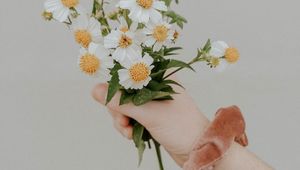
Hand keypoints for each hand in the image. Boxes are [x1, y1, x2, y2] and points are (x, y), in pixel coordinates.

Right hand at [92, 83, 208, 165]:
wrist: (197, 150)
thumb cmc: (180, 127)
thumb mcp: (148, 113)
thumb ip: (121, 102)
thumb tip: (94, 90)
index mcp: (160, 75)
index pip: (130, 71)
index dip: (116, 83)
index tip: (110, 98)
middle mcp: (155, 85)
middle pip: (124, 90)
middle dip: (118, 108)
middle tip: (123, 121)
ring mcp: (152, 101)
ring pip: (125, 105)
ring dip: (121, 119)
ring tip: (128, 130)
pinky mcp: (150, 114)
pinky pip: (130, 116)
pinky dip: (127, 125)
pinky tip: (131, 134)